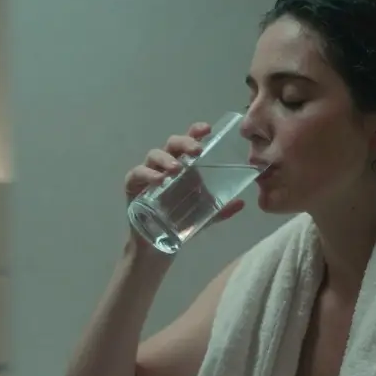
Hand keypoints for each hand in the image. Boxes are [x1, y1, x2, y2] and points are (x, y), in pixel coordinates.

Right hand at [124, 122, 245, 223]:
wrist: (157, 246)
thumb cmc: (179, 223)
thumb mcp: (204, 216)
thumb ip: (220, 209)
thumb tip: (241, 202)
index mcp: (184, 166)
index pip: (189, 142)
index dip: (196, 132)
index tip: (207, 129)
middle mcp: (165, 165)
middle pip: (172, 144)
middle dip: (184, 143)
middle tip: (197, 150)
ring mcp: (148, 174)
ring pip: (154, 155)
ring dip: (166, 158)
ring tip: (176, 168)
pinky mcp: (133, 186)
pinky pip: (137, 173)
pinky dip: (147, 174)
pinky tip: (158, 180)